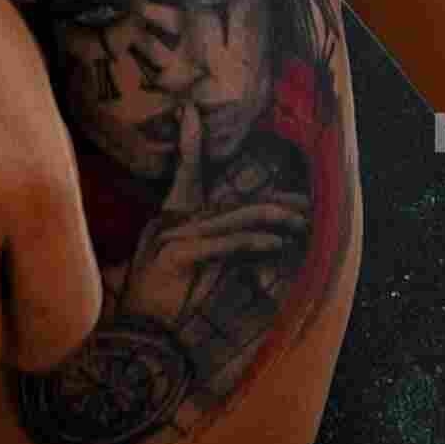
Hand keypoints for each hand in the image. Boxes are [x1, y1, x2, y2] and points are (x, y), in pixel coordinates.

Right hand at [110, 99, 313, 334]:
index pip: (187, 173)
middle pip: (231, 203)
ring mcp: (175, 235)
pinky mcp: (179, 254)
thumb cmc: (161, 298)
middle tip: (307, 202)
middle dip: (273, 201)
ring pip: (232, 219)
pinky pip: (223, 245)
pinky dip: (251, 241)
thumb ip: (212, 247)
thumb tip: (251, 236)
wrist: (137, 330)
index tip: (190, 112)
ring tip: (301, 218)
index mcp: (173, 217)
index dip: (189, 143)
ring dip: (271, 217)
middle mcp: (174, 220)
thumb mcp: (185, 267)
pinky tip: (276, 241)